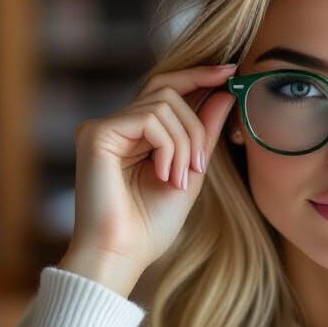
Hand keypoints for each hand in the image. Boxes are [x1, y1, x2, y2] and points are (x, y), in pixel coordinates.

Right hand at [67, 62, 238, 281]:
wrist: (122, 254)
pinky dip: (168, 146)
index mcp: (136, 135)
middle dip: (197, 122)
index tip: (231, 72)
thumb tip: (225, 92)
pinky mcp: (96, 134)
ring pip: (164, 104)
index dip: (199, 76)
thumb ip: (204, 133)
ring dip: (184, 141)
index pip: (168, 90)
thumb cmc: (151, 225)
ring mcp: (103, 127)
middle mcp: (117, 126)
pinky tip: (163, 175)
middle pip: (168, 89)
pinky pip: (149, 118)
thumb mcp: (190, 172)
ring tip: (179, 179)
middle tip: (200, 164)